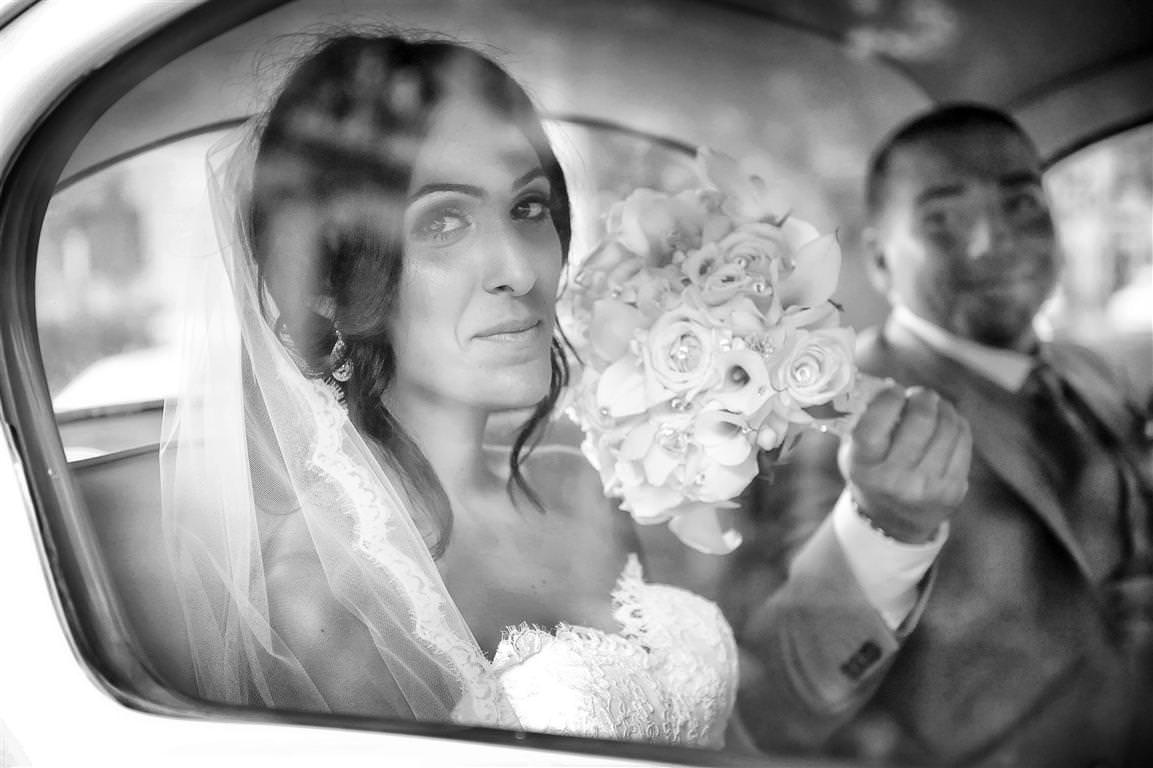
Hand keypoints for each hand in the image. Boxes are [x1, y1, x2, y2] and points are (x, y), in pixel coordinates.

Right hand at [838, 384, 971, 543]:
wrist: (893, 519)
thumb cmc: (872, 473)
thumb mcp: (853, 452)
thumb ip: (864, 420)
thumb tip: (890, 386)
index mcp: (863, 467)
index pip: (876, 422)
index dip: (888, 398)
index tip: (892, 390)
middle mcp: (894, 480)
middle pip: (920, 419)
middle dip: (922, 397)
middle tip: (919, 395)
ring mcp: (927, 487)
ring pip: (947, 426)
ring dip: (943, 407)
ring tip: (935, 406)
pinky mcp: (953, 489)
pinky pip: (963, 441)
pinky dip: (957, 423)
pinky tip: (948, 422)